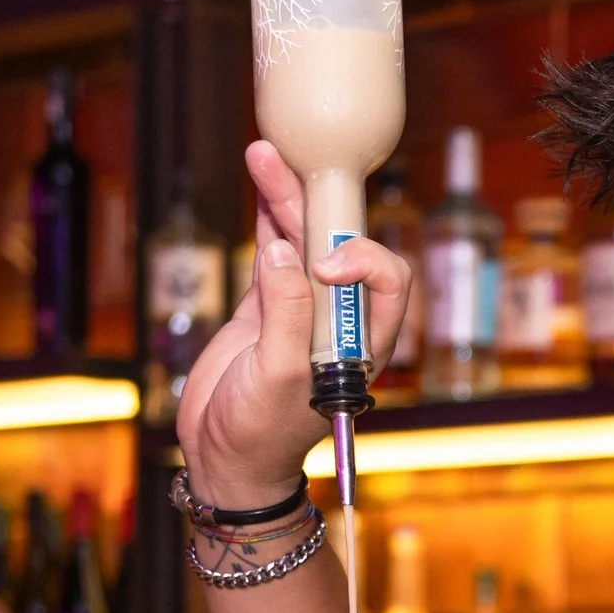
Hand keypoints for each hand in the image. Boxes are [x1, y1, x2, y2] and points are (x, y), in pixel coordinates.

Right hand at [175, 141, 414, 509]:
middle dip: (318, 203)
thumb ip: (287, 315)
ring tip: (263, 155)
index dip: (362, 259)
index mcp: (363, 341)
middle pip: (340, 245)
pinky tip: (262, 188)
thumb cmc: (261, 432)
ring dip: (286, 198)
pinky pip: (274, 254)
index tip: (320, 267)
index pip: (389, 282)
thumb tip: (284, 252)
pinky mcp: (267, 308)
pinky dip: (268, 220)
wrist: (224, 457)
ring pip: (303, 241)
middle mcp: (340, 319)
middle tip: (282, 162)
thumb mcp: (279, 377)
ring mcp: (303, 309)